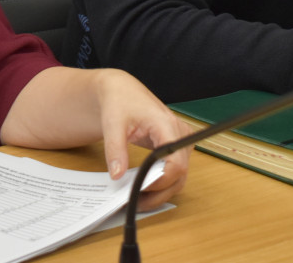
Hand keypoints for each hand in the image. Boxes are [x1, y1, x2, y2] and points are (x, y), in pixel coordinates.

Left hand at [94, 70, 189, 211]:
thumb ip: (115, 149)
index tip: (141, 190)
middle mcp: (179, 134)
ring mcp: (180, 141)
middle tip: (135, 201)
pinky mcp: (175, 147)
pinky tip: (144, 188)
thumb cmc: (119, 101)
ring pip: (179, 176)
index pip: (176, 162)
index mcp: (166, 125)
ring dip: (161, 191)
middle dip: (159, 191)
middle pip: (180, 174)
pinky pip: (174, 171)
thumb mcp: (112, 124)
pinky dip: (161, 183)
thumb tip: (117, 175)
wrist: (121, 91)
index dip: (161, 181)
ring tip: (138, 199)